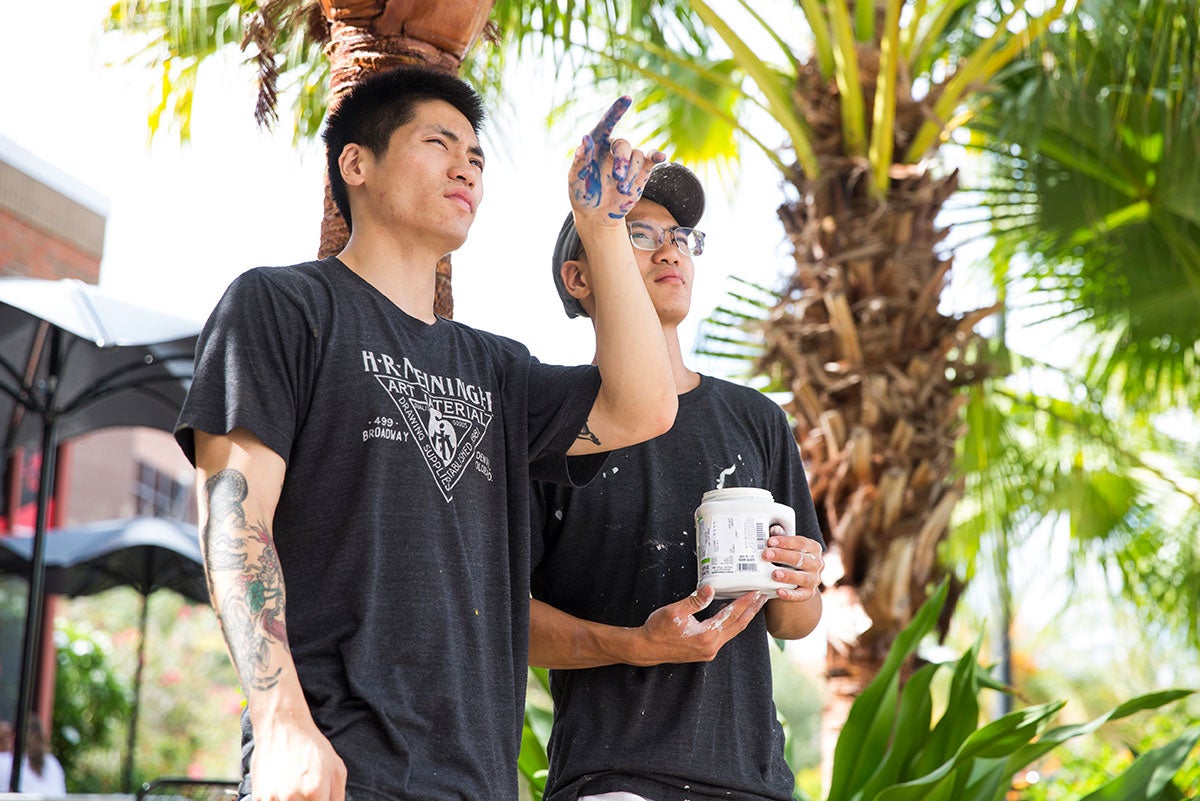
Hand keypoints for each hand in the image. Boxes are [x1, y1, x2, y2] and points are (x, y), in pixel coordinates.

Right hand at [251, 713, 346, 800]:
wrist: (283, 726)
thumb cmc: (312, 746)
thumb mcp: (337, 769)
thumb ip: (338, 797)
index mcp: (315, 793)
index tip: (319, 799)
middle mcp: (293, 798)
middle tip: (308, 793)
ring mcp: (273, 799)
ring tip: (294, 788)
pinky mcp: (259, 797)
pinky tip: (282, 790)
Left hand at [568, 96, 664, 224]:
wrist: (597, 214)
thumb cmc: (582, 194)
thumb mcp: (575, 179)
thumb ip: (580, 160)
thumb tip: (585, 139)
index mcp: (596, 144)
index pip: (606, 124)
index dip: (616, 111)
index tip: (627, 99)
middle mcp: (613, 148)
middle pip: (623, 145)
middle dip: (621, 162)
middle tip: (616, 178)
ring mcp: (628, 160)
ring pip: (636, 156)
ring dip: (630, 174)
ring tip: (621, 191)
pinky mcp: (641, 171)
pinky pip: (651, 159)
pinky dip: (657, 156)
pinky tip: (661, 156)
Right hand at [630, 585, 767, 665]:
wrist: (646, 648)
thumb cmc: (658, 630)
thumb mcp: (675, 611)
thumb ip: (695, 600)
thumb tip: (710, 589)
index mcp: (706, 636)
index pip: (731, 616)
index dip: (745, 603)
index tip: (756, 593)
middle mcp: (711, 646)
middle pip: (737, 626)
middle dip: (751, 610)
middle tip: (762, 598)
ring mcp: (708, 651)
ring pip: (732, 632)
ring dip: (742, 617)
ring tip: (752, 605)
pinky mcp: (704, 651)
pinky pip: (723, 636)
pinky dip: (731, 624)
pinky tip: (731, 615)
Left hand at [762, 524, 824, 601]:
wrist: (797, 580)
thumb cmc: (790, 558)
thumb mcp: (788, 547)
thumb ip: (782, 538)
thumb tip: (774, 529)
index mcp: (813, 548)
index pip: (801, 543)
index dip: (785, 542)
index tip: (770, 542)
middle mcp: (817, 563)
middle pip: (800, 559)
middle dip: (782, 556)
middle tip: (766, 555)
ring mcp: (814, 579)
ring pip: (803, 577)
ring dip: (788, 575)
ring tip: (775, 574)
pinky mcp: (809, 593)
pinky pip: (801, 595)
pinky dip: (790, 594)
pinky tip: (779, 591)